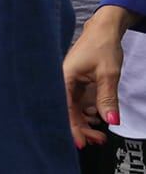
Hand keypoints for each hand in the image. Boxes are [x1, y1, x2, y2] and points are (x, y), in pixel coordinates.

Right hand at [65, 6, 132, 147]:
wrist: (104, 30)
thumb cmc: (103, 46)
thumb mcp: (108, 74)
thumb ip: (107, 98)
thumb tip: (111, 121)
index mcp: (63, 79)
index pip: (65, 110)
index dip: (72, 128)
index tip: (81, 144)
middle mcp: (61, 83)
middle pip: (67, 113)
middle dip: (81, 129)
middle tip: (98, 140)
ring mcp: (67, 85)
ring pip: (72, 111)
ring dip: (85, 124)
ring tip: (100, 134)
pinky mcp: (74, 85)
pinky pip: (77, 105)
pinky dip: (87, 114)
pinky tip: (97, 120)